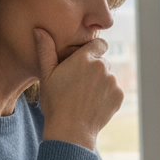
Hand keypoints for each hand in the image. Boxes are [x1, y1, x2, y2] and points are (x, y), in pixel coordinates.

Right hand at [35, 28, 122, 149]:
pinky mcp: (119, 95)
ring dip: (100, 83)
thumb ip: (46, 50)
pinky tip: (92, 104)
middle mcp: (102, 67)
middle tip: (78, 84)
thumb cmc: (55, 102)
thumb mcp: (46, 75)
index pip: (99, 43)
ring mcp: (112, 81)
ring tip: (84, 97)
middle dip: (93, 70)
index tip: (85, 60)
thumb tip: (39, 30)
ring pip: (108, 77)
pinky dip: (106, 96)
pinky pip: (114, 90)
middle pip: (102, 62)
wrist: (70, 130)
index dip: (93, 51)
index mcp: (84, 58)